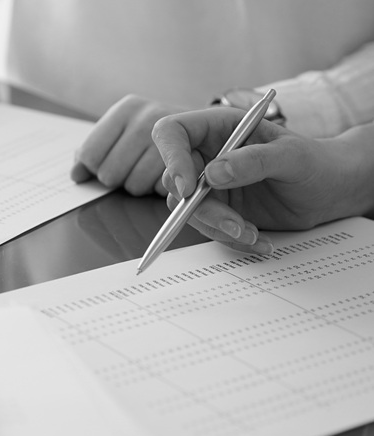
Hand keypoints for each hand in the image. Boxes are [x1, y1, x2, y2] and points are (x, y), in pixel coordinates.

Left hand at [71, 95, 187, 195]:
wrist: (203, 130)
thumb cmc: (151, 136)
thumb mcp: (121, 134)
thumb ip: (93, 152)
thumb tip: (76, 175)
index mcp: (126, 109)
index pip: (89, 155)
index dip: (94, 168)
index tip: (105, 165)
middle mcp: (148, 118)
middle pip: (109, 174)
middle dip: (117, 177)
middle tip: (131, 167)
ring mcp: (171, 138)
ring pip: (132, 185)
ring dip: (138, 185)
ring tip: (149, 169)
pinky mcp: (189, 161)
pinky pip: (158, 191)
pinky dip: (158, 189)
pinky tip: (164, 175)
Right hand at [152, 108, 373, 253]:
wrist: (332, 192)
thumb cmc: (317, 162)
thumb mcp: (292, 156)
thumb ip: (254, 160)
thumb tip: (212, 174)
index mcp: (219, 128)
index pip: (172, 133)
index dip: (171, 158)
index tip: (188, 188)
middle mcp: (208, 155)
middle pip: (174, 180)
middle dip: (201, 208)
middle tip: (234, 222)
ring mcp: (210, 185)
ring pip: (188, 209)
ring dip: (217, 227)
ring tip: (252, 234)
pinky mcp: (219, 210)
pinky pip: (208, 228)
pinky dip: (230, 239)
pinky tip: (258, 240)